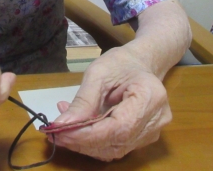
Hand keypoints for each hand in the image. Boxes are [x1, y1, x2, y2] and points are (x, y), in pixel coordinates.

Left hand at [46, 47, 171, 160]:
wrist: (139, 63)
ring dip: (85, 143)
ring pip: (115, 149)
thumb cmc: (120, 63)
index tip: (60, 133)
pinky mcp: (144, 138)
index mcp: (150, 96)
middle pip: (117, 142)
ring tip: (64, 126)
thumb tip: (62, 125)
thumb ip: (83, 101)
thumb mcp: (98, 74)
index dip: (88, 135)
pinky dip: (93, 142)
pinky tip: (78, 128)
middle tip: (55, 132)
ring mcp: (153, 132)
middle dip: (82, 141)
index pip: (119, 127)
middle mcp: (157, 119)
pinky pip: (116, 146)